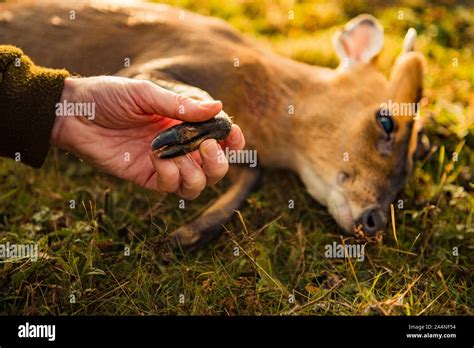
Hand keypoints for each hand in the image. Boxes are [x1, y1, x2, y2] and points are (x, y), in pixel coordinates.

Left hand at [51, 76, 244, 199]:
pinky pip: (171, 187)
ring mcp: (166, 163)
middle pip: (214, 166)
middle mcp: (180, 145)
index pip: (219, 137)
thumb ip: (181, 105)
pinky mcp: (148, 177)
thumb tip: (219, 107)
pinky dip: (170, 176)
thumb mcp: (146, 94)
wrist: (73, 115)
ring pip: (198, 183)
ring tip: (178, 157)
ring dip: (196, 174)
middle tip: (206, 148)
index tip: (235, 138)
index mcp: (184, 122)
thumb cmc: (109, 96)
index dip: (232, 141)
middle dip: (218, 163)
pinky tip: (155, 158)